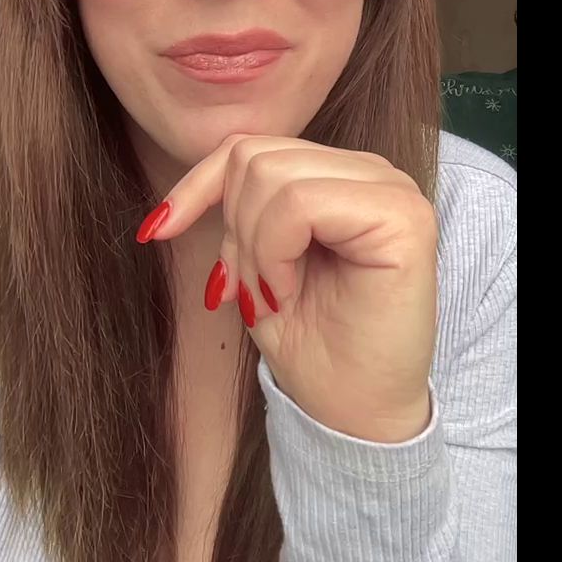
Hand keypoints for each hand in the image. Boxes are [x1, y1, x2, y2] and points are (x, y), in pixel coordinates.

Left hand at [136, 134, 437, 442]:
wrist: (353, 414)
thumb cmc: (309, 340)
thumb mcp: (253, 262)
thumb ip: (238, 209)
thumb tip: (176, 202)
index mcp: (336, 174)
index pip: (250, 147)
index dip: (197, 185)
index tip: (157, 231)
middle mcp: (368, 170)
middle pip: (255, 157)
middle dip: (232, 230)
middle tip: (249, 289)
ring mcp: (392, 189)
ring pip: (273, 176)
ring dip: (253, 247)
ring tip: (272, 295)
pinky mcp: (404, 218)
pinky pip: (302, 203)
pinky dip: (276, 252)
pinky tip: (288, 292)